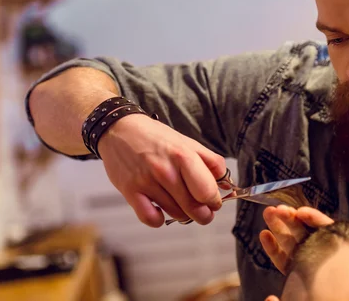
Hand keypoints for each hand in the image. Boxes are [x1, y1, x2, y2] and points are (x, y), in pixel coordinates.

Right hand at [97, 114, 226, 226]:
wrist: (120, 129)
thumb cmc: (156, 137)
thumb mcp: (188, 143)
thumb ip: (211, 163)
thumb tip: (228, 186)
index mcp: (184, 156)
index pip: (207, 191)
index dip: (214, 201)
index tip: (214, 202)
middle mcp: (165, 170)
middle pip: (193, 207)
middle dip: (204, 215)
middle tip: (204, 213)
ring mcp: (146, 182)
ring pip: (175, 214)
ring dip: (183, 215)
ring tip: (182, 206)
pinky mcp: (129, 191)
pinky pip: (150, 218)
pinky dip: (158, 220)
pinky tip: (160, 211)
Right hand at [259, 190, 348, 273]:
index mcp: (333, 233)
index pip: (319, 222)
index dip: (309, 216)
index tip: (300, 211)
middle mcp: (319, 243)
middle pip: (300, 229)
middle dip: (286, 218)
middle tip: (273, 209)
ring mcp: (308, 257)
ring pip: (289, 242)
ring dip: (277, 228)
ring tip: (267, 215)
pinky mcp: (300, 273)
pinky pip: (284, 261)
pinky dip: (273, 249)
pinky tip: (264, 236)